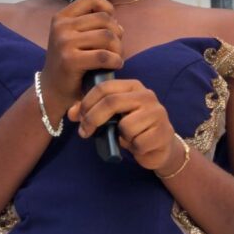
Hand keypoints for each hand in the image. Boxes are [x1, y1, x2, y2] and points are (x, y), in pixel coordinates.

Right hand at [39, 0, 123, 118]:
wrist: (52, 91)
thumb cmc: (69, 64)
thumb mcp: (74, 38)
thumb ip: (91, 25)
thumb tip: (117, 21)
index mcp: (61, 17)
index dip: (107, 8)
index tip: (111, 24)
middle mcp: (61, 27)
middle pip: (104, 19)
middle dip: (117, 33)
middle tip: (116, 48)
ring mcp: (64, 43)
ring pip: (107, 36)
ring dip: (118, 48)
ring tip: (116, 57)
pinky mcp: (70, 60)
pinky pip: (104, 55)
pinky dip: (115, 60)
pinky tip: (115, 65)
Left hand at [67, 79, 182, 173]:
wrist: (160, 146)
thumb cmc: (133, 128)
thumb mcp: (112, 116)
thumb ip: (92, 111)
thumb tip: (70, 113)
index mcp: (133, 86)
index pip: (104, 87)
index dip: (87, 102)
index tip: (78, 117)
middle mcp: (147, 95)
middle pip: (111, 102)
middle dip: (92, 119)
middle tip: (84, 132)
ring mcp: (157, 113)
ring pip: (125, 126)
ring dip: (120, 137)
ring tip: (126, 137)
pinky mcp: (163, 133)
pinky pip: (137, 142)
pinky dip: (133, 148)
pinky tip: (139, 145)